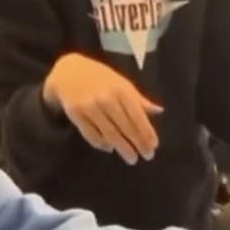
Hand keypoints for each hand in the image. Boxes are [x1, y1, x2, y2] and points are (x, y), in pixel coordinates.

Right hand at [43, 53, 162, 164]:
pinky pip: (91, 134)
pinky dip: (101, 144)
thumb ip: (140, 100)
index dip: (147, 133)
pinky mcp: (76, 115)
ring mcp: (90, 107)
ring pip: (109, 133)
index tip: (153, 146)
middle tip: (148, 156)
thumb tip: (159, 111)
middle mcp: (106, 99)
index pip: (138, 116)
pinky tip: (110, 148)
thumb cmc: (102, 79)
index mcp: (121, 90)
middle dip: (138, 143)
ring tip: (132, 158)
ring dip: (123, 148)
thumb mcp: (123, 84)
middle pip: (126, 127)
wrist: (69, 72)